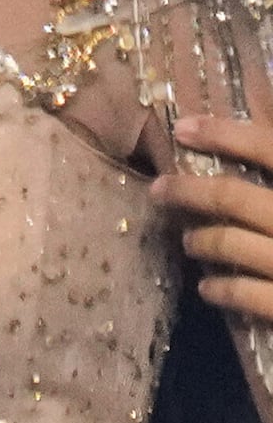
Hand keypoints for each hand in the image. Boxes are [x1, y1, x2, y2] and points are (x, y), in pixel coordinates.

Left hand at [158, 112, 272, 317]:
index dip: (226, 133)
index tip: (184, 127)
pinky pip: (246, 295)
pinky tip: (209, 287)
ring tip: (188, 241)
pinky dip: (220, 289)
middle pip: (235, 197)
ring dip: (201, 240)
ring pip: (231, 244)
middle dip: (189, 191)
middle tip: (160, 190)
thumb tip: (269, 126)